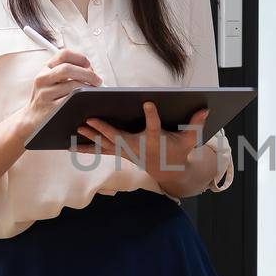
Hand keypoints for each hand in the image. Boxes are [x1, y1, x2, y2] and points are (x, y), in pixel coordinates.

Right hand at [18, 48, 100, 139]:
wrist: (33, 118)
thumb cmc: (47, 97)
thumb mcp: (51, 79)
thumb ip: (67, 70)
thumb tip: (90, 69)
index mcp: (46, 69)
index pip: (64, 54)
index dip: (80, 58)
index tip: (89, 65)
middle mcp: (43, 79)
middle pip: (68, 69)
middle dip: (88, 74)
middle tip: (97, 80)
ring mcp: (45, 94)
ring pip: (72, 86)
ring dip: (88, 88)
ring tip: (94, 91)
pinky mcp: (51, 108)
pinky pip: (71, 100)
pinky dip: (82, 98)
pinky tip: (86, 99)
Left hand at [74, 103, 210, 195]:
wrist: (168, 171)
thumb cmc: (177, 152)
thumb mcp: (189, 140)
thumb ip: (195, 125)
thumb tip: (206, 108)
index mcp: (156, 141)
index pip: (155, 127)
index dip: (152, 116)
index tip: (148, 103)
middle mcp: (138, 147)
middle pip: (120, 138)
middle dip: (105, 129)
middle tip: (90, 120)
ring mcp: (127, 151)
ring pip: (106, 145)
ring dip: (90, 138)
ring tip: (76, 129)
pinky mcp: (120, 153)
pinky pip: (100, 150)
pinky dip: (86, 148)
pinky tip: (70, 144)